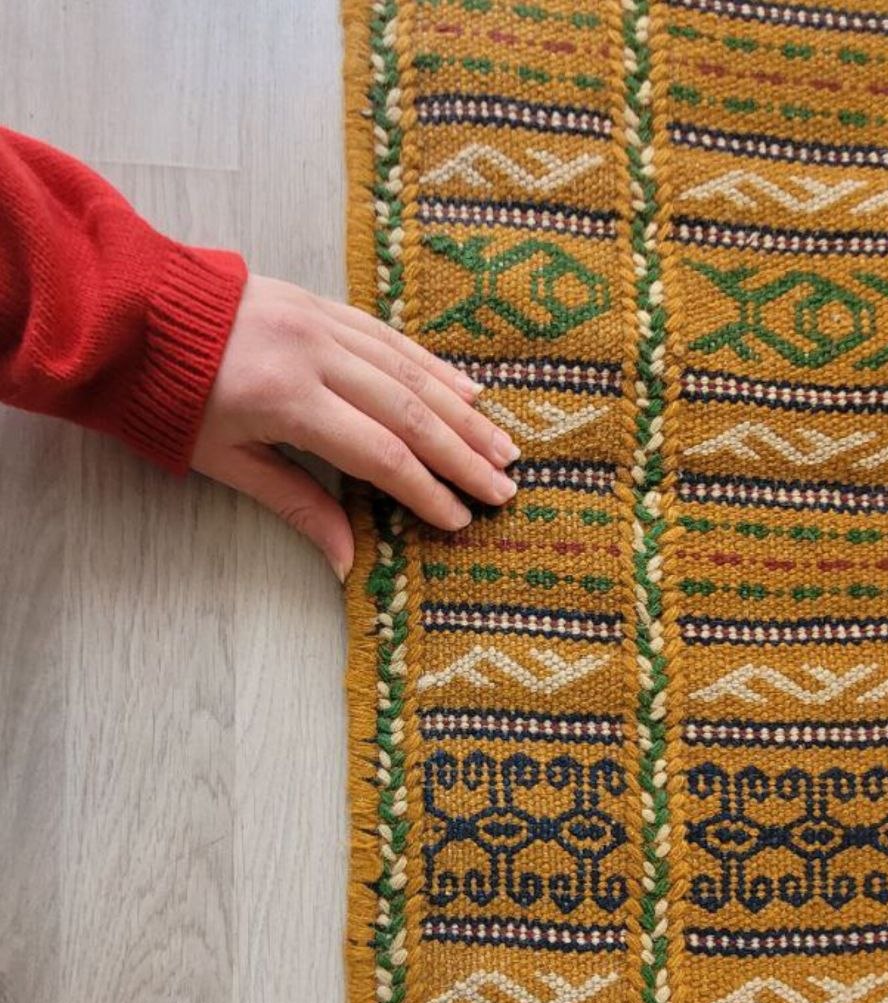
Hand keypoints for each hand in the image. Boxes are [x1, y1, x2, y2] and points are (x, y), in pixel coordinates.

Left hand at [192, 274, 519, 580]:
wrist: (133, 316)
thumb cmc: (173, 400)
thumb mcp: (228, 463)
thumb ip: (297, 505)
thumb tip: (349, 561)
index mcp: (287, 399)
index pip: (380, 453)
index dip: (426, 491)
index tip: (460, 519)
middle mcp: (316, 355)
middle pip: (410, 412)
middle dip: (463, 455)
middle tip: (505, 488)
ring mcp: (322, 323)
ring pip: (411, 372)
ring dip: (462, 413)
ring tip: (503, 446)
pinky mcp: (323, 305)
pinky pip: (392, 339)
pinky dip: (433, 368)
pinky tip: (467, 392)